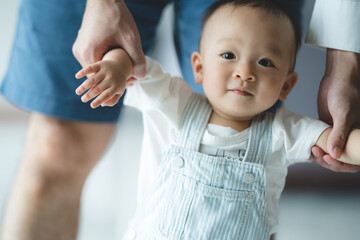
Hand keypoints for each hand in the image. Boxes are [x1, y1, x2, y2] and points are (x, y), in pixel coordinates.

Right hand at [72, 0, 145, 77]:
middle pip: (97, 75)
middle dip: (113, 78)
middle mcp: (80, 53)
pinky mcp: (83, 43)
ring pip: (96, 68)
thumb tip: (141, 76)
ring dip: (109, 70)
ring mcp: (80, 48)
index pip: (99, 81)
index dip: (114, 84)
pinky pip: (94, 59)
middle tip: (129, 78)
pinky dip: (105, 61)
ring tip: (125, 70)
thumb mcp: (131, 39)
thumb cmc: (116, 16)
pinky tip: (117, 60)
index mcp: (88, 54)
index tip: (127, 83)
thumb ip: (137, 59)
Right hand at [75, 49, 132, 108]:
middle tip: (83, 100)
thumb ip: (112, 101)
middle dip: (90, 95)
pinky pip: (90, 68)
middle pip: (98, 88)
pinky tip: (77, 76)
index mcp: (116, 86)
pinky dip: (83, 71)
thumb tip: (102, 104)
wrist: (120, 66)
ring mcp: (105, 71)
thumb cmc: (117, 83)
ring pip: (93, 79)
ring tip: (78, 92)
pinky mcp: (100, 64)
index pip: (106, 95)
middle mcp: (111, 78)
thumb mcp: (119, 92)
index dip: (99, 100)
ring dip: (84, 86)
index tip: (91, 105)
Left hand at [311, 48, 359, 171]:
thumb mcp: (344, 114)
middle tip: (316, 152)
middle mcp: (351, 139)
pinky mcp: (328, 129)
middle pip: (340, 160)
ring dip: (321, 155)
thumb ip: (340, 134)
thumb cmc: (346, 93)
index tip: (329, 158)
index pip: (354, 162)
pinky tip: (308, 145)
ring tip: (312, 149)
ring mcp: (339, 135)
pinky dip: (316, 147)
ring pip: (330, 153)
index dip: (342, 165)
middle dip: (328, 161)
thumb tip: (336, 155)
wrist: (338, 78)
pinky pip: (323, 143)